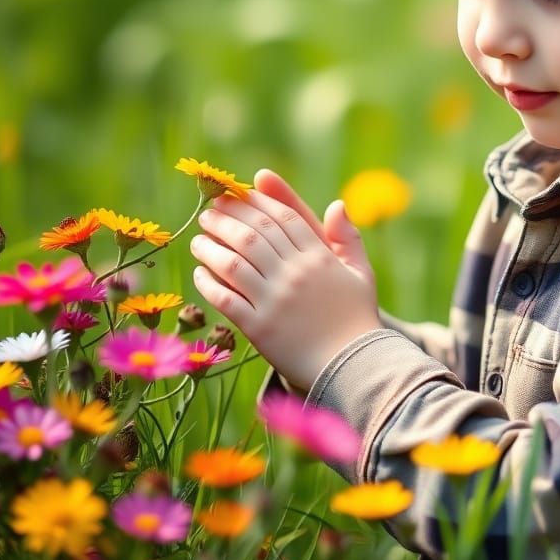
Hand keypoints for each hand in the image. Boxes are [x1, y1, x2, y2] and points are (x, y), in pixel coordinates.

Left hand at [190, 172, 380, 390]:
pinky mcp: (260, 328)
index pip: (283, 218)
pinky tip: (199, 273)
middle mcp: (295, 274)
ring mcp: (275, 301)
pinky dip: (209, 283)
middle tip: (210, 211)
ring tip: (198, 239)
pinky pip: (226, 299)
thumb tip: (337, 204)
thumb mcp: (361, 273)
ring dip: (211, 247)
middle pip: (254, 235)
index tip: (239, 192)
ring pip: (234, 263)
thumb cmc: (356, 318)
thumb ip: (348, 237)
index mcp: (319, 257)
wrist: (352, 366)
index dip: (258, 202)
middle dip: (228, 218)